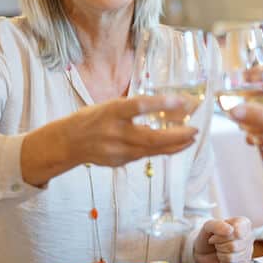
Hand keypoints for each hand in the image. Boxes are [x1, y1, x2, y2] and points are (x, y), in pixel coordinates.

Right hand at [21, 95, 196, 185]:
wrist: (67, 143)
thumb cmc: (92, 118)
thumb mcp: (110, 105)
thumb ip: (134, 108)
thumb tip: (169, 105)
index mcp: (111, 112)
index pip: (138, 106)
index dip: (161, 103)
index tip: (183, 101)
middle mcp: (114, 133)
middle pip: (152, 137)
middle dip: (178, 135)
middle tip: (196, 129)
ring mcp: (117, 151)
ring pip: (152, 150)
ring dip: (175, 145)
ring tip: (191, 138)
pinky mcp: (119, 162)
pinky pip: (145, 155)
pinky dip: (162, 150)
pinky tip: (174, 145)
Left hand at [193, 217, 253, 262]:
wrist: (204, 250)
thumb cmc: (209, 235)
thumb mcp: (209, 225)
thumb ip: (218, 225)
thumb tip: (230, 230)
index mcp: (244, 223)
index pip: (237, 233)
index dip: (222, 236)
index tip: (215, 233)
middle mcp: (249, 237)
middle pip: (234, 246)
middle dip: (219, 245)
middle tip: (216, 243)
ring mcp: (248, 252)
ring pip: (233, 257)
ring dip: (220, 254)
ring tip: (219, 249)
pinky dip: (223, 262)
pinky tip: (223, 257)